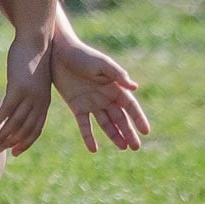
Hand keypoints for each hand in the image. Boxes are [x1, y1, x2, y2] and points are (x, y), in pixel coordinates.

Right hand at [0, 35, 53, 154]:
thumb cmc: (33, 57)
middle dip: (12, 142)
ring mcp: (30, 96)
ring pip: (16, 123)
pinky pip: (7, 110)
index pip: (36, 128)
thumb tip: (17, 98)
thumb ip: (28, 91)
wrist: (36, 40)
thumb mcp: (34, 78)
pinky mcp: (19, 88)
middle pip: (25, 129)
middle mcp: (39, 102)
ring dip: (3, 135)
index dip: (26, 142)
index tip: (16, 151)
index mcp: (44, 101)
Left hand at [49, 34, 148, 152]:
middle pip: (120, 118)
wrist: (58, 54)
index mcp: (114, 87)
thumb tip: (135, 87)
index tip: (146, 131)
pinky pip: (84, 125)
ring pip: (106, 124)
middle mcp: (105, 97)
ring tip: (123, 148)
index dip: (138, 118)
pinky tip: (93, 149)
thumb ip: (118, 75)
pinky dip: (89, 137)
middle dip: (128, 132)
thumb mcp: (102, 64)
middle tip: (136, 147)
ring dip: (114, 136)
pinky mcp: (77, 106)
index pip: (130, 106)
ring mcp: (91, 103)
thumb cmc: (83, 55)